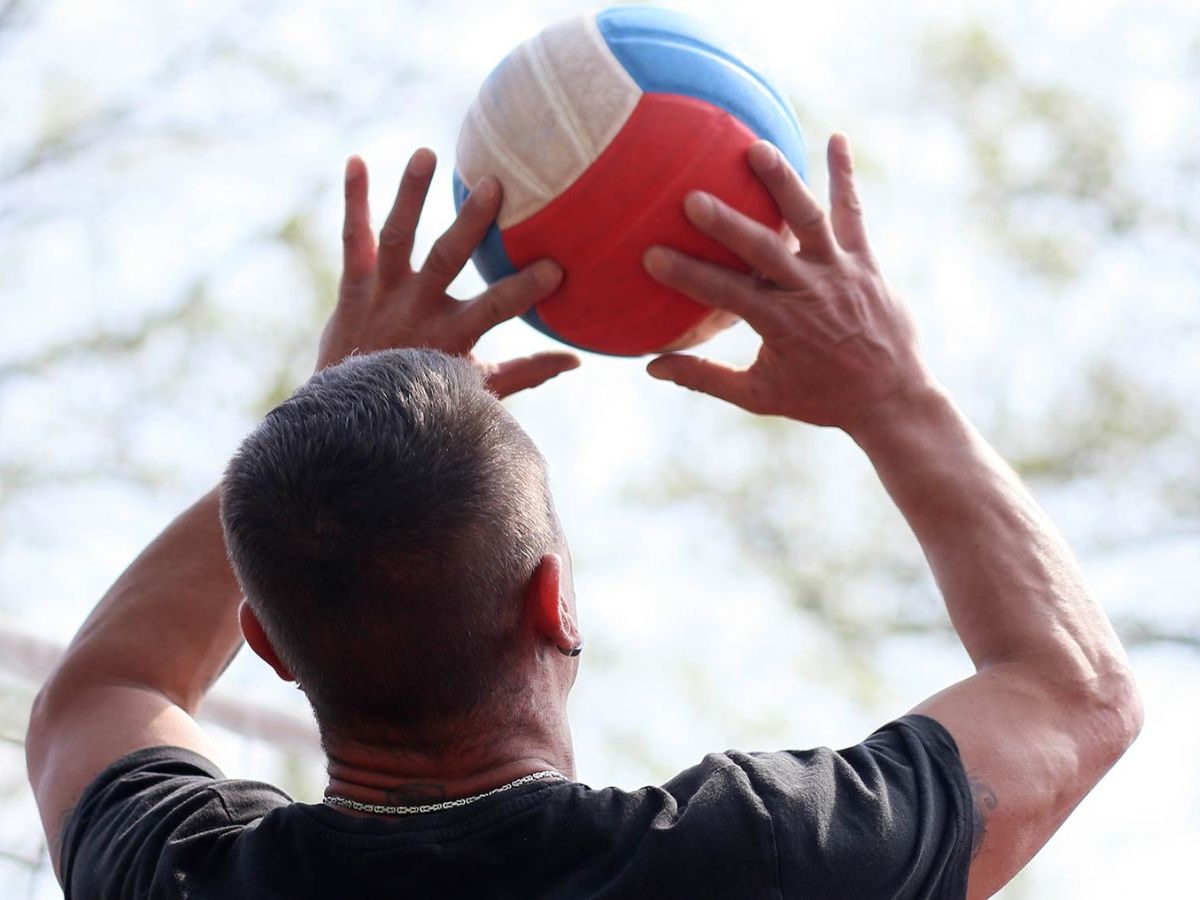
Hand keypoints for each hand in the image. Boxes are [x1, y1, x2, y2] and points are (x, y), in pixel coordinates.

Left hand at [317, 149, 579, 397]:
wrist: (350, 411)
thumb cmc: (424, 395)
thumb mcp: (477, 388)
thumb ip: (526, 373)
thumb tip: (576, 360)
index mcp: (449, 336)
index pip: (493, 309)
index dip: (524, 290)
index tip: (555, 267)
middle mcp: (413, 310)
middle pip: (443, 260)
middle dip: (469, 224)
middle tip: (491, 185)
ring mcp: (380, 295)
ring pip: (396, 238)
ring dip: (410, 195)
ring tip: (426, 154)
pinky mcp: (352, 286)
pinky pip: (352, 238)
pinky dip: (353, 200)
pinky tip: (356, 160)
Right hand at [642, 134, 934, 432]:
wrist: (893, 397)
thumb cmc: (820, 398)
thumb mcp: (759, 396)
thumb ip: (704, 379)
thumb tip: (651, 367)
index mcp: (781, 325)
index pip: (725, 295)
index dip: (687, 275)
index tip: (652, 255)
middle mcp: (810, 293)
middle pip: (763, 251)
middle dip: (727, 225)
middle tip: (692, 198)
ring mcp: (840, 272)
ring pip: (809, 221)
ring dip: (784, 183)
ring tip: (756, 149)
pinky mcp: (865, 261)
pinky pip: (853, 214)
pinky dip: (845, 177)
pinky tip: (837, 138)